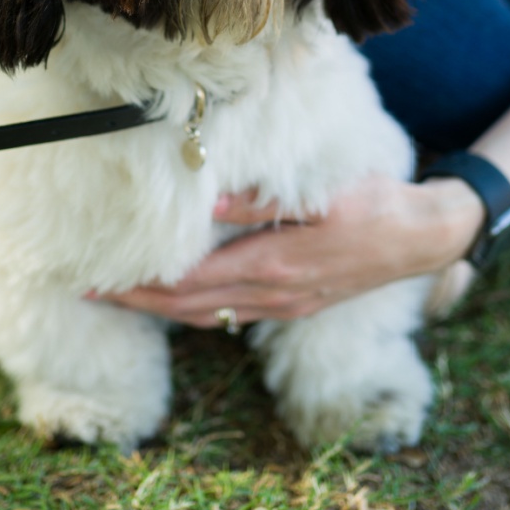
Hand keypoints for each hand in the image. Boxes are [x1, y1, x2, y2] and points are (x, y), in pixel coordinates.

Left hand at [97, 175, 483, 327]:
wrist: (422, 237)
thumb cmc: (372, 203)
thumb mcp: (319, 192)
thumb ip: (259, 200)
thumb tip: (203, 201)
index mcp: (275, 266)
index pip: (189, 283)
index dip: (140, 285)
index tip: (99, 277)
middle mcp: (274, 294)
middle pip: (187, 307)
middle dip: (135, 301)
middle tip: (87, 290)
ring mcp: (284, 305)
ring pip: (206, 316)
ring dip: (159, 309)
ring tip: (119, 296)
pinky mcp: (293, 305)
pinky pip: (230, 315)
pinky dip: (194, 309)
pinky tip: (176, 298)